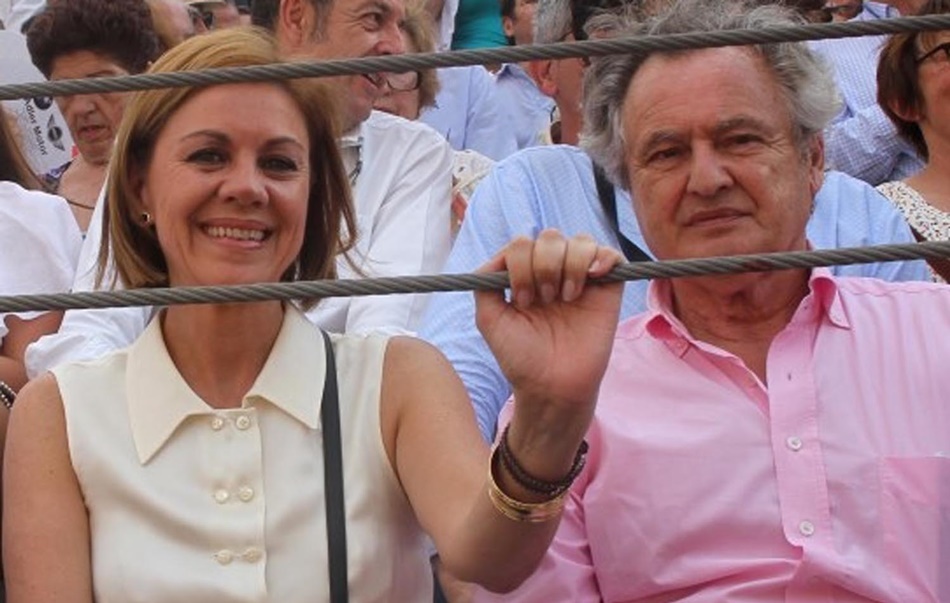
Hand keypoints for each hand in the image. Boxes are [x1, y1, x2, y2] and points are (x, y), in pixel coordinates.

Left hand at [474, 230, 622, 430]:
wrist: (552, 386)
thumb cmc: (521, 357)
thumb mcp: (489, 318)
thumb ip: (485, 282)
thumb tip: (501, 255)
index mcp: (526, 276)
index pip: (523, 244)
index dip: (521, 265)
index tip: (521, 300)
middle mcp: (554, 272)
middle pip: (550, 237)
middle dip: (544, 265)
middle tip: (544, 301)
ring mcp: (582, 279)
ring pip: (580, 241)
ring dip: (569, 264)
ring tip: (566, 298)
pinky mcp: (608, 289)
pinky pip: (611, 254)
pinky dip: (602, 257)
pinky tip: (592, 277)